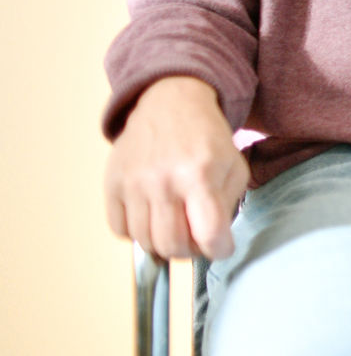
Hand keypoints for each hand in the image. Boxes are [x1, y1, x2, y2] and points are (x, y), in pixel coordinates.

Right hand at [105, 76, 247, 259]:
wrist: (170, 104)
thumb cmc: (206, 139)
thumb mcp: (233, 165)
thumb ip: (228, 206)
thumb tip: (214, 244)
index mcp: (200, 173)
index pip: (208, 233)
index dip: (219, 249)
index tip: (221, 247)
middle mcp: (164, 179)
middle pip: (173, 245)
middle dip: (190, 250)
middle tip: (197, 239)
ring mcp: (134, 183)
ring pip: (146, 242)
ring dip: (164, 243)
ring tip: (176, 225)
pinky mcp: (112, 183)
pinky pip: (120, 231)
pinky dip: (138, 233)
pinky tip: (152, 215)